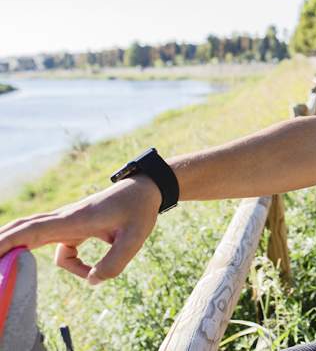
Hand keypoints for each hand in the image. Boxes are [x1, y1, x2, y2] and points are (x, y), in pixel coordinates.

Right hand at [0, 176, 161, 285]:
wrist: (146, 189)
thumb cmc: (139, 209)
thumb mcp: (135, 238)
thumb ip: (114, 262)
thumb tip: (92, 282)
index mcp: (74, 220)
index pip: (32, 230)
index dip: (7, 241)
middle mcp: (65, 219)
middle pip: (23, 230)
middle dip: (2, 244)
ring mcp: (67, 223)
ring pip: (37, 239)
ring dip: (26, 253)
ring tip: (8, 265)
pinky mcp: (73, 228)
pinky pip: (62, 252)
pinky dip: (71, 264)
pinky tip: (89, 272)